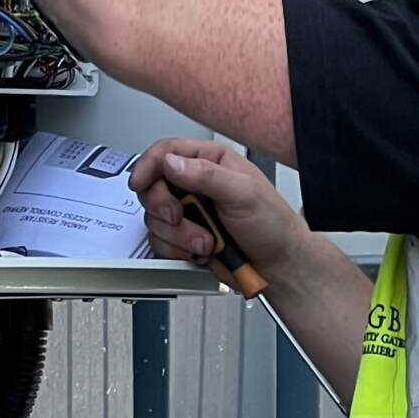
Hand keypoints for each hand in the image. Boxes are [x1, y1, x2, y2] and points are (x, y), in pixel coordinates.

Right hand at [128, 141, 310, 286]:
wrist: (278, 265)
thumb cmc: (272, 225)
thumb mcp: (243, 193)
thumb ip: (206, 175)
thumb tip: (172, 163)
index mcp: (212, 162)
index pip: (168, 152)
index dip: (149, 165)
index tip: (140, 182)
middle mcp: (196, 185)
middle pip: (153, 187)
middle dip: (163, 207)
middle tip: (180, 216)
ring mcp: (189, 213)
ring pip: (155, 219)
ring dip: (179, 235)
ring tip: (208, 240)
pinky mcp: (184, 238)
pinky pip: (161, 242)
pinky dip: (178, 250)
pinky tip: (203, 250)